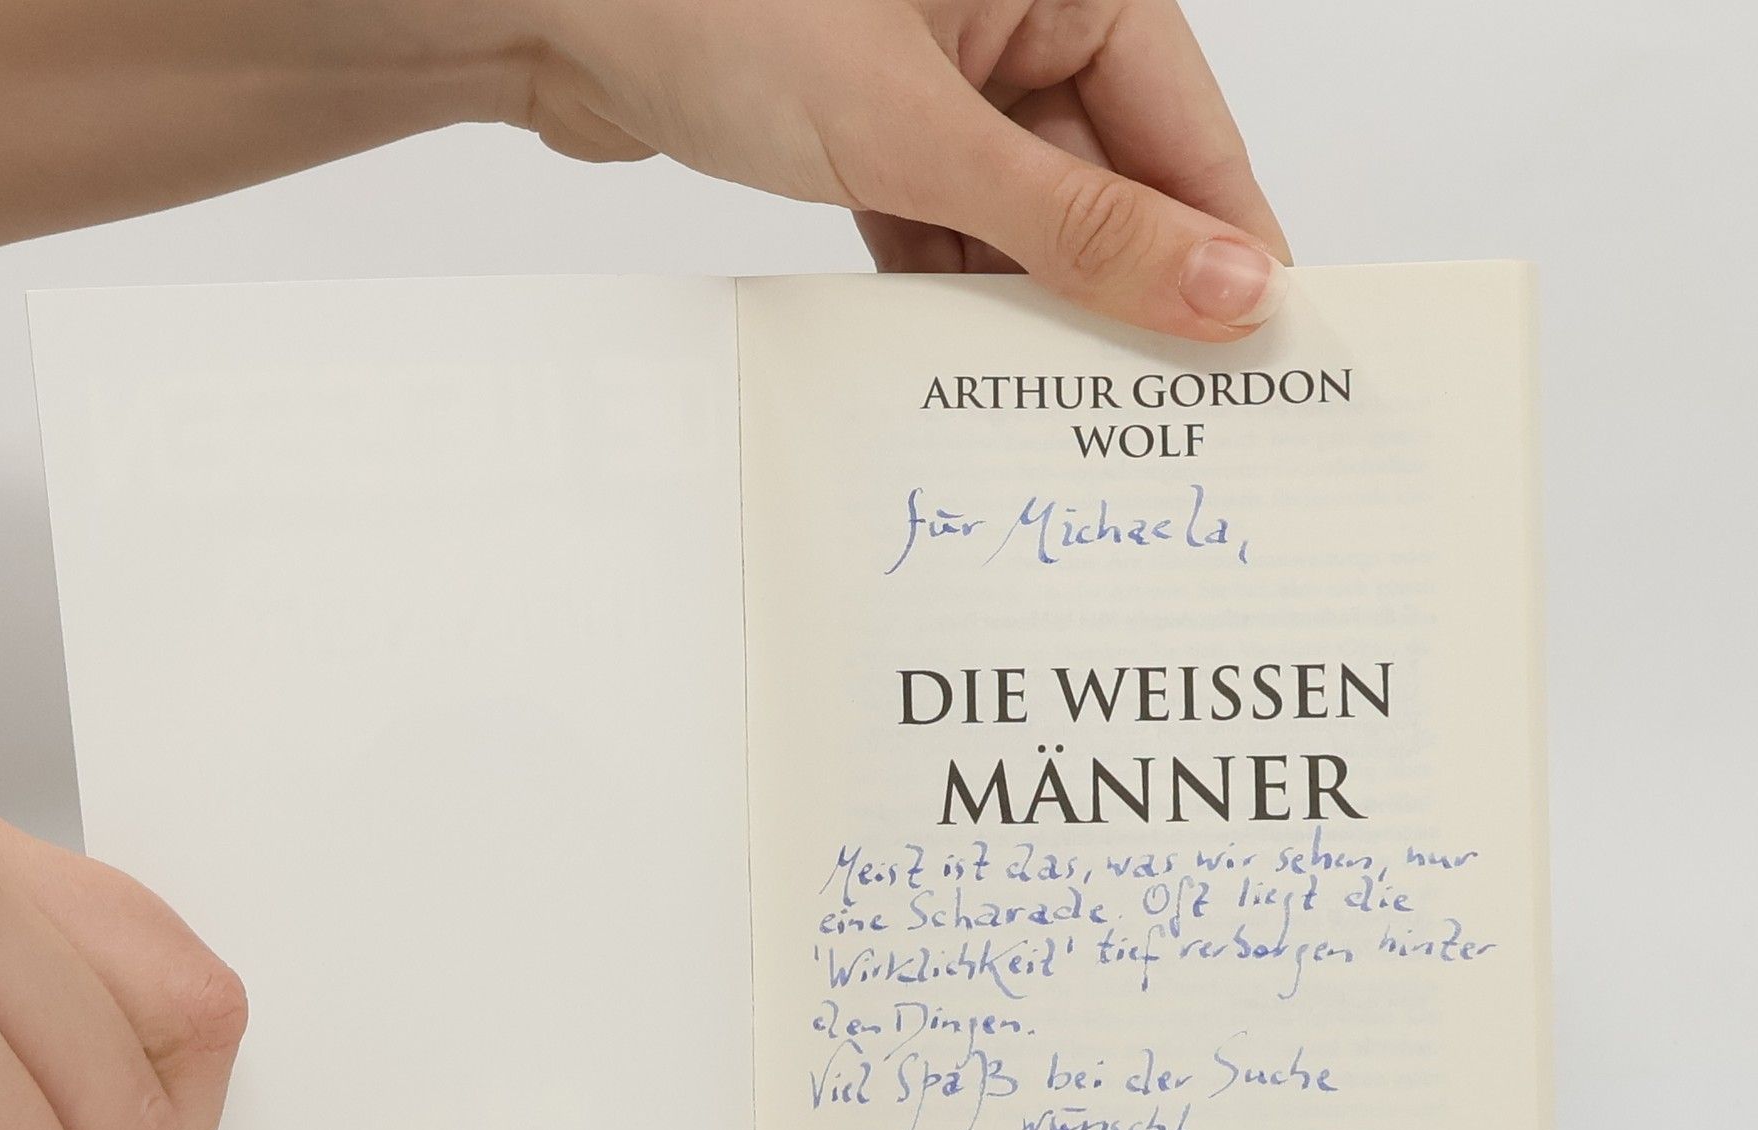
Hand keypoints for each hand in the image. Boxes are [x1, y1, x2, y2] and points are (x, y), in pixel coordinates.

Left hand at [507, 0, 1289, 338]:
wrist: (544, 4)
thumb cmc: (710, 0)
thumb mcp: (916, 128)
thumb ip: (1070, 221)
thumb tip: (1220, 285)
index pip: (1186, 124)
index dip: (1225, 242)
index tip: (1262, 349)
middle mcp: (1012, 12)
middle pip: (1107, 179)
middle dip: (1121, 292)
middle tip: (1159, 411)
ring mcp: (937, 74)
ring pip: (1020, 215)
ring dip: (1027, 306)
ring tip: (1059, 408)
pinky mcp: (871, 128)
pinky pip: (943, 223)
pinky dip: (946, 289)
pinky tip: (959, 364)